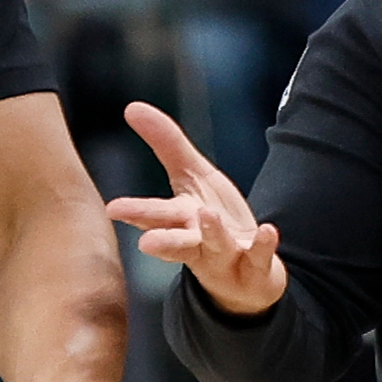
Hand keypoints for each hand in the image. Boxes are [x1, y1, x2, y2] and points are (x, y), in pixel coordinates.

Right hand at [105, 102, 286, 317]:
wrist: (246, 275)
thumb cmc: (211, 223)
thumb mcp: (192, 177)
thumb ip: (166, 144)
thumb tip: (132, 107)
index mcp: (179, 221)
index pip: (154, 216)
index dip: (135, 212)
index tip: (113, 209)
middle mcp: (198, 243)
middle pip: (178, 240)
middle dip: (162, 241)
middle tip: (145, 243)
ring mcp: (226, 256)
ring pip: (216, 246)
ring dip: (212, 233)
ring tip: (205, 215)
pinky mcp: (255, 266)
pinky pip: (259, 256)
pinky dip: (263, 245)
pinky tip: (268, 230)